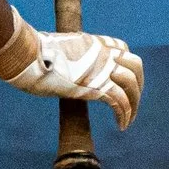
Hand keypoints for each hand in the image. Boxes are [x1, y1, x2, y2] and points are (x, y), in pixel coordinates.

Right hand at [0, 13, 143, 126]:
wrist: (31, 57)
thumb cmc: (36, 53)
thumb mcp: (59, 48)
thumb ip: (69, 54)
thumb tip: (55, 60)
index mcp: (97, 43)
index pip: (124, 50)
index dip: (127, 66)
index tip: (122, 80)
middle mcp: (105, 53)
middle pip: (136, 68)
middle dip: (137, 86)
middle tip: (132, 102)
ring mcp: (104, 69)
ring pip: (132, 87)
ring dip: (133, 105)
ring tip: (128, 119)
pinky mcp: (98, 87)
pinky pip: (121, 103)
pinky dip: (124, 115)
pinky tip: (122, 125)